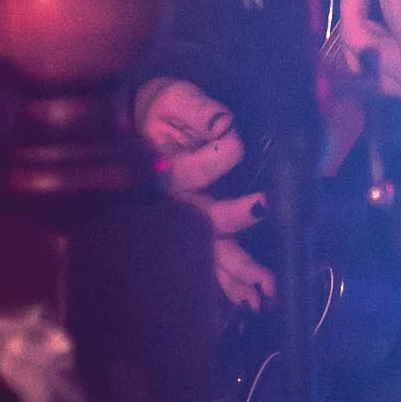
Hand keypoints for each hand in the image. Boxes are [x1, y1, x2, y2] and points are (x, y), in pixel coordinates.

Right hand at [132, 76, 275, 310]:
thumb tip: (224, 124)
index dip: (222, 154)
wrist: (135, 128)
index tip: (233, 140)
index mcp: (165, 171)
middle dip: (235, 236)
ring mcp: (181, 224)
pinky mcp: (190, 233)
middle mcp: (174, 204)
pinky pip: (208, 264)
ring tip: (264, 294)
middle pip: (204, 225)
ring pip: (209, 254)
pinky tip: (249, 300)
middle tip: (265, 252)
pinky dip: (228, 285)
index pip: (198, 170)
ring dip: (237, 275)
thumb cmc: (160, 113)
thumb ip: (198, 111)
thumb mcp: (174, 101)